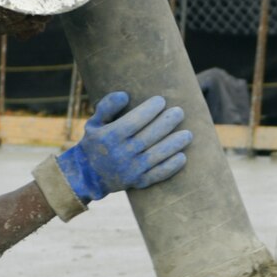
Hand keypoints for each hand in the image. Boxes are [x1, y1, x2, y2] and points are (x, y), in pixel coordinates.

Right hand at [55, 92, 191, 202]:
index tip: (161, 100)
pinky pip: (158, 175)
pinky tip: (182, 156)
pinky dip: (171, 167)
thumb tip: (124, 95)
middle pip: (149, 136)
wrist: (88, 175)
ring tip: (188, 134)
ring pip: (157, 155)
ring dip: (174, 144)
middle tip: (179, 112)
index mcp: (110, 137)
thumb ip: (107, 107)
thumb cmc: (94, 143)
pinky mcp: (138, 182)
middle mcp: (121, 154)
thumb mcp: (93, 123)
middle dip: (167, 122)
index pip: (134, 121)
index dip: (149, 110)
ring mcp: (131, 170)